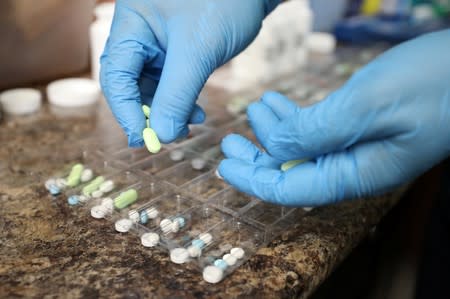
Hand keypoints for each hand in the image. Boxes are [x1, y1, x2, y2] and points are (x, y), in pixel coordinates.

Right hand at [100, 0, 279, 145]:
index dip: (125, 110)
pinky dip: (181, 102)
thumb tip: (163, 134)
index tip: (143, 138)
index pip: (116, 74)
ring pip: (151, 89)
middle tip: (165, 138)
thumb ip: (177, 94)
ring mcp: (157, 46)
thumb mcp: (198, 51)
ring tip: (192, 123)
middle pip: (129, 84)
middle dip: (148, 113)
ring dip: (168, 111)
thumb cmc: (224, 4)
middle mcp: (139, 35)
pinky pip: (170, 85)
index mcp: (132, 24)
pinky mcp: (176, 55)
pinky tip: (196, 113)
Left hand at [218, 30, 449, 206]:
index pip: (291, 190)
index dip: (254, 180)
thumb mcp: (367, 106)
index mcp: (354, 174)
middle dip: (258, 159)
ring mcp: (358, 149)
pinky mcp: (362, 128)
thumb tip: (275, 149)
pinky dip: (295, 118)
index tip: (224, 166)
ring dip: (275, 132)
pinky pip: (319, 131)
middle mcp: (353, 168)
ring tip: (256, 108)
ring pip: (304, 150)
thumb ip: (316, 131)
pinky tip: (278, 103)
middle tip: (229, 141)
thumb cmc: (433, 85)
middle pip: (293, 174)